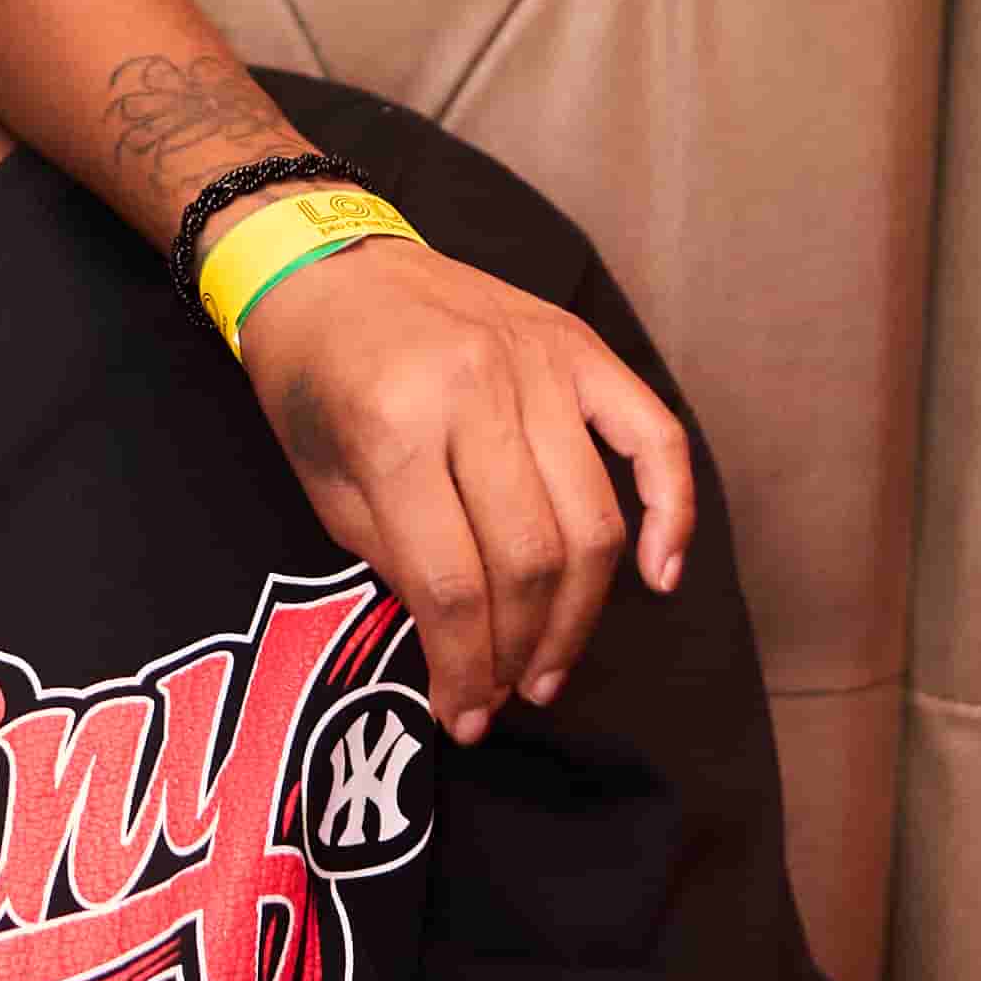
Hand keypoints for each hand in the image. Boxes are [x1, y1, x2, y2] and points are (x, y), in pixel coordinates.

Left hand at [234, 239, 693, 742]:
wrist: (321, 263)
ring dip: (580, 613)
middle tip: (507, 697)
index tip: (461, 716)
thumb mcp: (321, 483)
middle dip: (521, 652)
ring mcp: (536, 364)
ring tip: (551, 665)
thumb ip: (397, 561)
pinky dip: (670, 510)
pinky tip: (659, 576)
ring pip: (590, 518)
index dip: (463, 668)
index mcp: (395, 429)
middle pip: (529, 560)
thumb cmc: (310, 379)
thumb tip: (466, 645)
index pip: (451, 583)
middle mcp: (475, 393)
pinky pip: (652, 436)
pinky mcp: (577, 345)